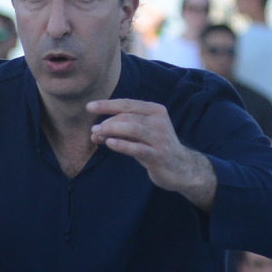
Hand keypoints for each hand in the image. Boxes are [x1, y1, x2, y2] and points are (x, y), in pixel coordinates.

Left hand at [89, 99, 217, 204]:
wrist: (181, 168)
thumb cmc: (156, 147)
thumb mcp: (141, 134)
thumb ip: (122, 129)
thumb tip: (96, 131)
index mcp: (155, 110)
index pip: (127, 103)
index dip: (107, 105)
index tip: (89, 107)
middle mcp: (159, 121)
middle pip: (128, 116)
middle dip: (108, 122)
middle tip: (94, 129)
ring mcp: (159, 138)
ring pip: (132, 128)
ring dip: (111, 130)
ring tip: (97, 135)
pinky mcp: (158, 155)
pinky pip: (137, 148)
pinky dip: (121, 144)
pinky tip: (109, 143)